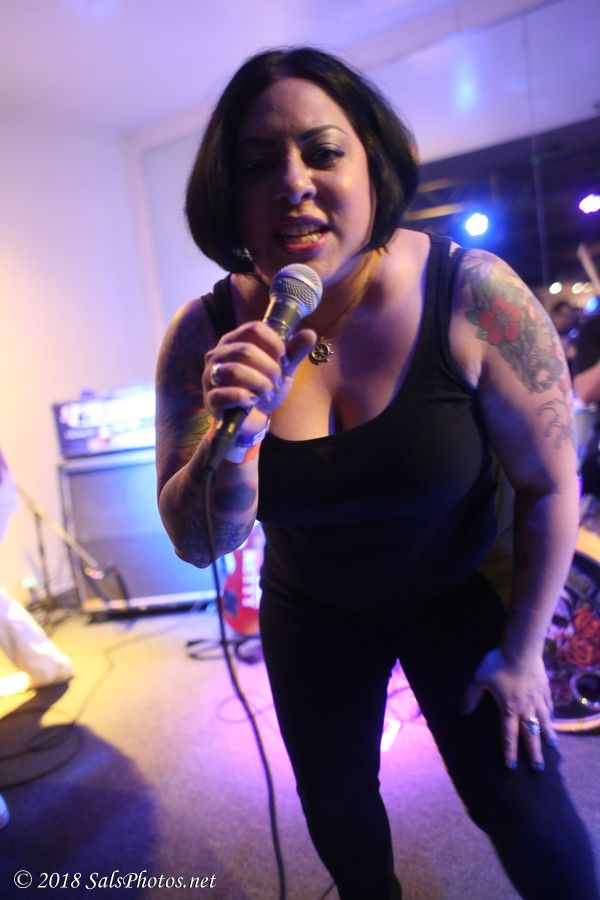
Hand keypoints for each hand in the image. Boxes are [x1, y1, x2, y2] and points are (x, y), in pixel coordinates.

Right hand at [202, 322, 316, 433]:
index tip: (285, 359)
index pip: (253, 328)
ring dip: (260, 383)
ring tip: (268, 393)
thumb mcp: (283, 369)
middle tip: (278, 381)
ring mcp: (211, 376)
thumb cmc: (264, 387)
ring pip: (235, 371)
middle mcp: (218, 354)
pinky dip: (245, 397)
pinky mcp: (210, 398)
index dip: (274, 342)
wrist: (252, 418)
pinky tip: (254, 401)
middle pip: (245, 350)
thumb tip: (310, 333)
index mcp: (234, 341)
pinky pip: (227, 393)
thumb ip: (294, 351)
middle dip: (270, 367)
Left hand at [462, 647, 556, 769]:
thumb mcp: (480, 678)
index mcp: (509, 709)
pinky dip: (551, 714)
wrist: (521, 649)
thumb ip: (472, 695)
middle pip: (530, 734)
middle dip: (533, 752)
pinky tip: (552, 717)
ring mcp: (537, 698)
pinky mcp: (545, 688)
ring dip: (547, 734)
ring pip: (544, 721)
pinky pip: (548, 704)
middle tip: (538, 767)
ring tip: (553, 745)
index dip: (509, 751)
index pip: (508, 735)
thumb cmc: (498, 664)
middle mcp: (526, 708)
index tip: (510, 766)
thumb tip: (463, 711)